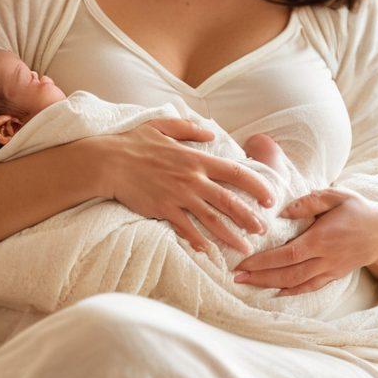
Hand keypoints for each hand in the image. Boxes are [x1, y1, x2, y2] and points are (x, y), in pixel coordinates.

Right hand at [98, 118, 275, 254]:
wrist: (107, 162)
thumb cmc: (133, 142)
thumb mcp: (162, 125)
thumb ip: (189, 129)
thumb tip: (210, 133)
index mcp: (195, 158)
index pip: (235, 172)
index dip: (256, 185)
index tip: (270, 197)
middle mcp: (191, 179)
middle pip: (228, 200)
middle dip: (249, 217)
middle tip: (263, 230)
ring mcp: (177, 196)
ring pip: (211, 219)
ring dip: (230, 234)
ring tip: (245, 247)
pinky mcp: (162, 210)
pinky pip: (185, 229)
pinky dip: (198, 241)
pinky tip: (209, 251)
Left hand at [231, 188, 377, 295]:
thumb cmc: (357, 209)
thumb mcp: (336, 196)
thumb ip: (309, 202)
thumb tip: (282, 211)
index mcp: (322, 238)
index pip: (288, 254)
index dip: (264, 262)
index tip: (243, 262)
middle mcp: (325, 258)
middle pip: (288, 273)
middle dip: (260, 277)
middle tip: (235, 277)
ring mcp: (330, 269)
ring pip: (297, 283)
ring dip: (270, 286)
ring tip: (247, 284)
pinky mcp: (334, 276)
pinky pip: (310, 288)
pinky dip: (292, 292)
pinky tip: (275, 293)